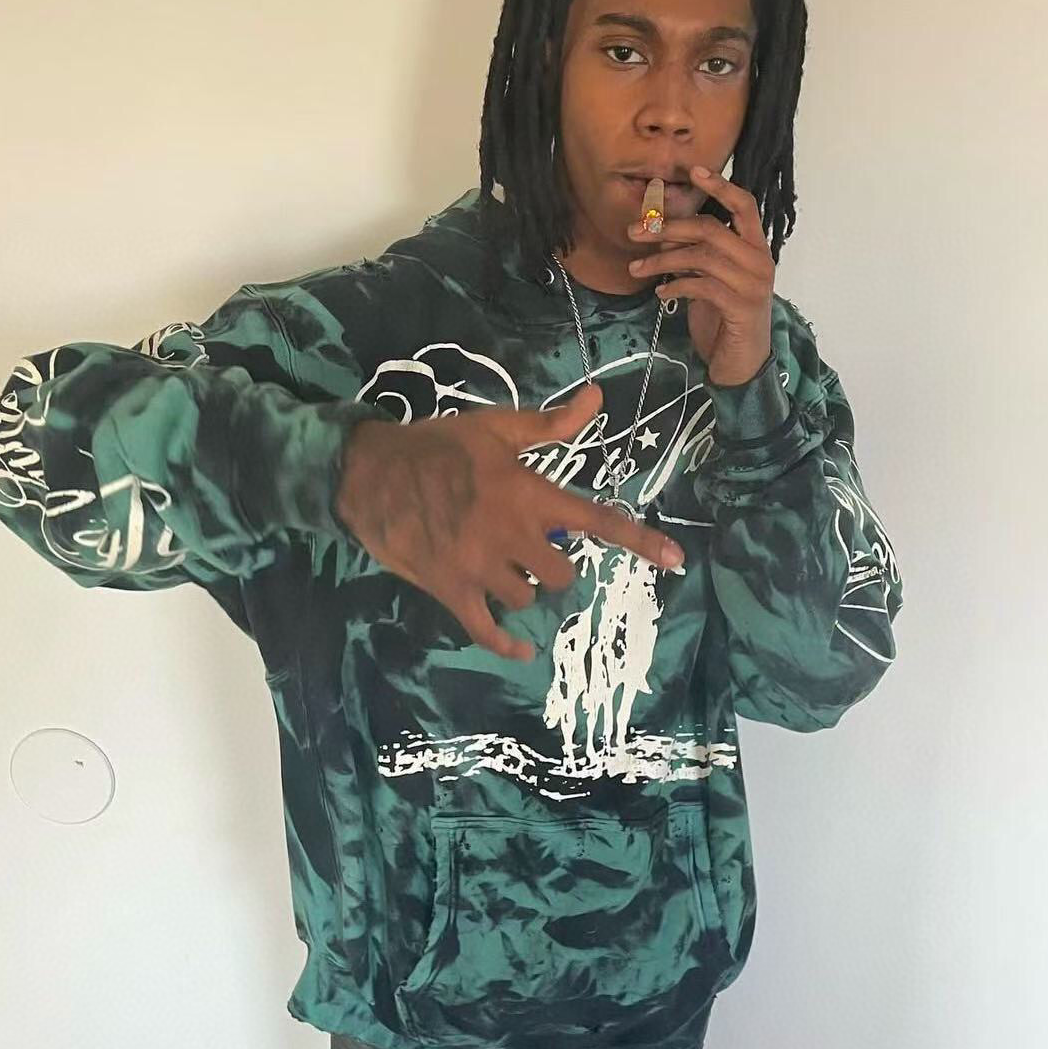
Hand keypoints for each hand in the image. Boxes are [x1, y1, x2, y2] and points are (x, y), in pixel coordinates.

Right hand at [337, 383, 685, 663]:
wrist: (371, 474)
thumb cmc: (436, 447)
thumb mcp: (495, 428)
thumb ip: (550, 425)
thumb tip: (598, 399)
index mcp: (529, 494)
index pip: (597, 520)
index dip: (640, 541)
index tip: (676, 560)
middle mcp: (513, 535)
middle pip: (562, 573)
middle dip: (555, 565)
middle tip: (533, 551)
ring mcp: (482, 567)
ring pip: (527, 598)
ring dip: (524, 589)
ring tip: (503, 570)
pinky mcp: (453, 590)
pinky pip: (488, 630)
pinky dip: (506, 644)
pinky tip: (518, 649)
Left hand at [627, 165, 775, 386]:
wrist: (741, 365)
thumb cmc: (724, 320)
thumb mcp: (708, 281)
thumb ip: (694, 255)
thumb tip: (663, 231)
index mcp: (756, 248)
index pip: (744, 205)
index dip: (719, 186)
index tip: (693, 171)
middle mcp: (760, 260)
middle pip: (710, 229)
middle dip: (667, 227)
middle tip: (633, 232)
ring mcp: (753, 284)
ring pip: (701, 257)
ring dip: (662, 260)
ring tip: (636, 268)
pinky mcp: (741, 307)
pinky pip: (701, 286)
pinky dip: (675, 287)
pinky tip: (660, 294)